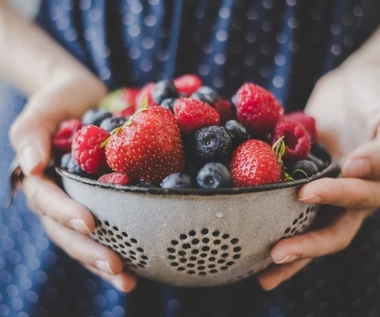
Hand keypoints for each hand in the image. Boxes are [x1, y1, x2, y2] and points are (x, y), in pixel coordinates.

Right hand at [10, 77, 135, 291]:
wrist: (84, 97)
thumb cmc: (61, 100)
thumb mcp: (44, 108)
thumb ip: (32, 133)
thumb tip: (31, 165)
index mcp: (42, 179)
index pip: (49, 203)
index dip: (66, 215)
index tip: (91, 224)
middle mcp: (59, 197)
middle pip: (68, 233)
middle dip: (90, 251)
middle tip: (116, 266)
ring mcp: (80, 202)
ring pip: (86, 240)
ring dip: (104, 262)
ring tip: (128, 280)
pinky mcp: (103, 201)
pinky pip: (109, 228)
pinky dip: (122, 247)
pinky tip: (140, 265)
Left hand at [257, 45, 379, 289]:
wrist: (349, 89)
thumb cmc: (370, 92)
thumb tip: (358, 168)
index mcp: (377, 179)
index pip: (361, 196)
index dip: (337, 195)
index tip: (307, 191)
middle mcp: (353, 194)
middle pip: (336, 229)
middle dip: (309, 244)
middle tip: (278, 254)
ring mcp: (329, 193)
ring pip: (312, 230)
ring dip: (292, 253)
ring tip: (263, 274)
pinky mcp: (305, 186)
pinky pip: (290, 211)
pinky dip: (274, 225)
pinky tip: (252, 241)